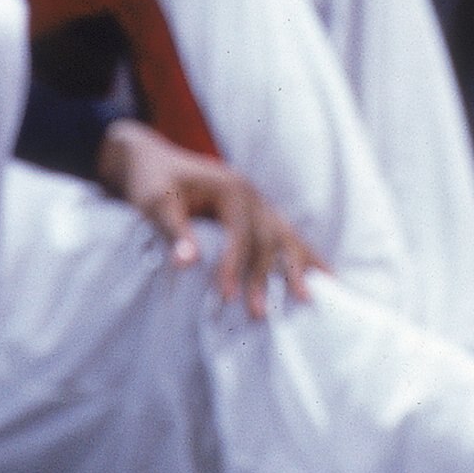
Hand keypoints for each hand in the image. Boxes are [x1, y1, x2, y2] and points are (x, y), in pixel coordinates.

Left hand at [97, 118, 318, 313]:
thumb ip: (173, 230)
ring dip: (294, 267)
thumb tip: (189, 262)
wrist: (151, 160)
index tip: (225, 296)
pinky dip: (302, 254)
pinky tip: (322, 274)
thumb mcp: (154, 202)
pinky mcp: (256, 214)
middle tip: (259, 313)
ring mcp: (258, 202)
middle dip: (266, 275)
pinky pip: (284, 235)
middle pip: (268, 237)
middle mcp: (252, 194)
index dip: (234, 264)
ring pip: (284, 235)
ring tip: (308, 298)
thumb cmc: (151, 181)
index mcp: (231, 187)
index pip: (240, 232)